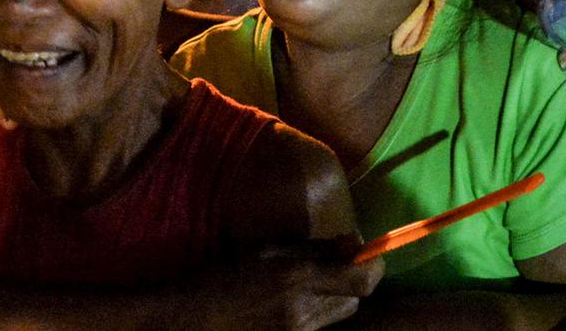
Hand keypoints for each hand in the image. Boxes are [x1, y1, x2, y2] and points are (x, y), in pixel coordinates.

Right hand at [187, 242, 382, 330]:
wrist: (191, 321)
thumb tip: (351, 242)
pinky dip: (318, 310)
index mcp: (298, 279)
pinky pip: (320, 325)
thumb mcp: (265, 250)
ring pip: (341, 313)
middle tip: (336, 261)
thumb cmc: (222, 278)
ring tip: (311, 281)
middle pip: (357, 298)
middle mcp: (305, 310)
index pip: (363, 280)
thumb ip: (311, 248)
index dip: (374, 263)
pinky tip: (293, 300)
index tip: (363, 247)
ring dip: (337, 295)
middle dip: (353, 278)